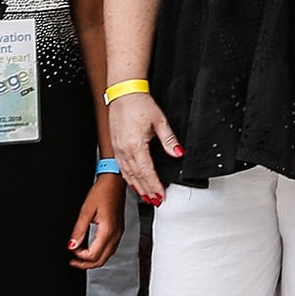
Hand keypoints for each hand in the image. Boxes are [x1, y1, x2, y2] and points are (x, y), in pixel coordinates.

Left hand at [68, 174, 124, 269]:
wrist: (115, 181)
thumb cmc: (103, 191)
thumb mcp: (86, 210)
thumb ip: (79, 230)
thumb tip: (71, 245)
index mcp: (108, 231)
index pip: (93, 255)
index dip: (79, 256)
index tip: (70, 250)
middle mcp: (115, 234)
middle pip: (101, 260)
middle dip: (85, 264)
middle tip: (72, 261)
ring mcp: (118, 233)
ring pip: (106, 256)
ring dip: (92, 260)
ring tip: (79, 256)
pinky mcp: (118, 230)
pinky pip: (109, 249)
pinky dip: (99, 253)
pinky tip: (90, 248)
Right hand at [108, 91, 178, 205]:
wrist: (123, 93)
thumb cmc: (138, 104)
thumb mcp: (160, 121)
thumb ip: (170, 140)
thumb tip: (178, 153)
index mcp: (135, 145)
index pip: (147, 172)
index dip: (155, 186)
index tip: (161, 196)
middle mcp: (124, 150)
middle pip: (137, 177)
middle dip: (147, 191)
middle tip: (156, 202)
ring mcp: (118, 149)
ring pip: (128, 174)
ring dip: (138, 187)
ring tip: (147, 197)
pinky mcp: (116, 147)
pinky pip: (122, 168)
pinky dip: (129, 178)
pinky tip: (134, 183)